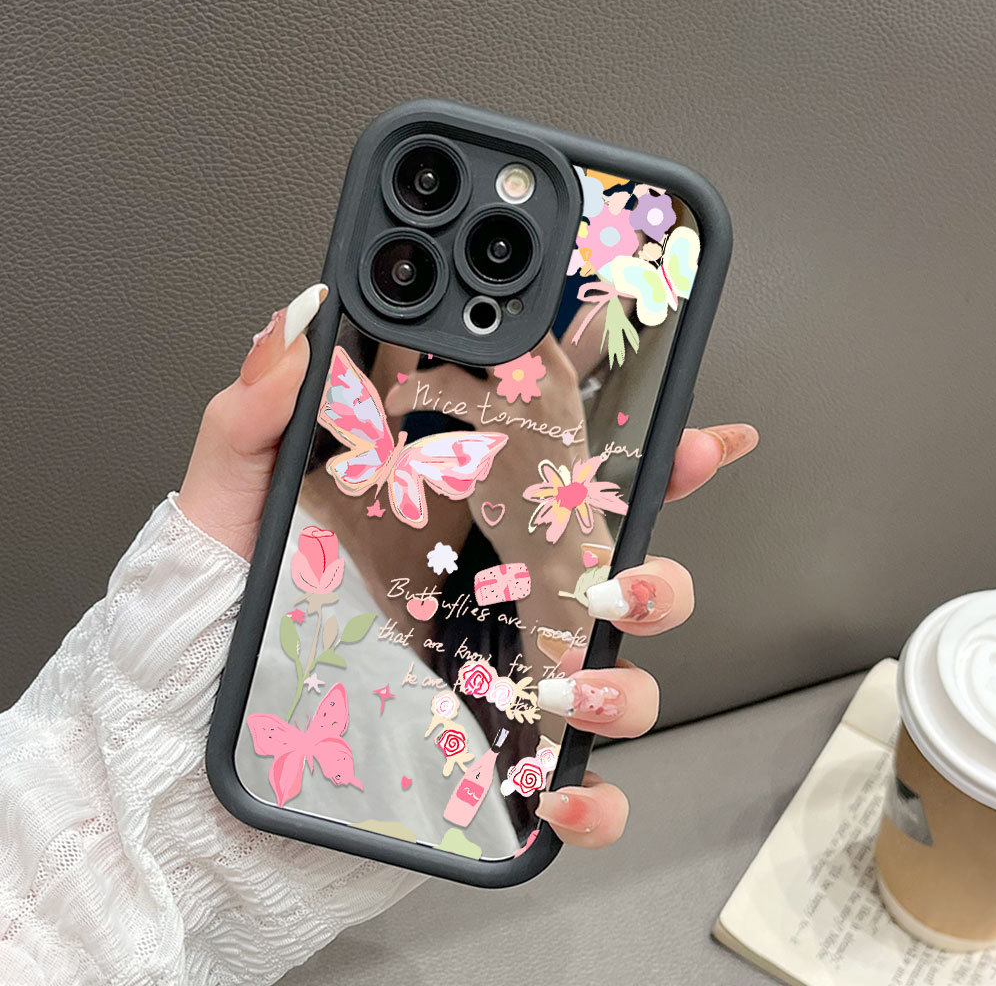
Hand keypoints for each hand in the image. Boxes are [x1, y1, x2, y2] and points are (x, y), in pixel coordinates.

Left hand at [177, 286, 758, 850]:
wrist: (176, 772)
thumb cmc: (201, 639)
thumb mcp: (223, 514)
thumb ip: (254, 418)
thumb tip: (300, 324)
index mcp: (447, 537)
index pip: (559, 484)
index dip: (639, 456)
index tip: (691, 433)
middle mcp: (485, 610)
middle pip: (617, 582)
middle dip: (657, 575)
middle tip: (617, 577)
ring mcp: (493, 690)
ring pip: (620, 683)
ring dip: (625, 683)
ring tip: (566, 683)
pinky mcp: (487, 775)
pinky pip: (576, 793)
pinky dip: (592, 800)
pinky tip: (556, 794)